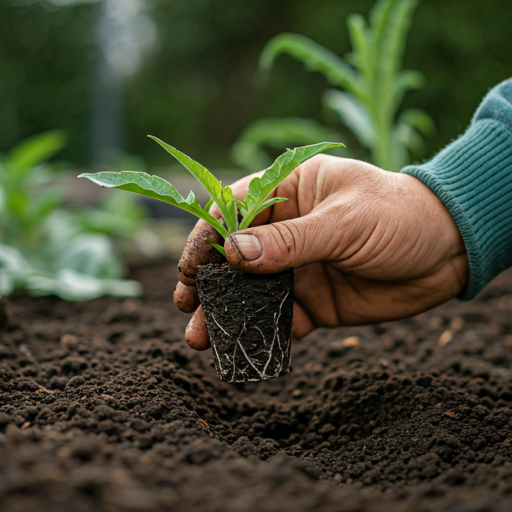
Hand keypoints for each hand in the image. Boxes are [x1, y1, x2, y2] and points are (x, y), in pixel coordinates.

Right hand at [174, 155, 468, 349]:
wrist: (447, 252)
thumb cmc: (398, 215)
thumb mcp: (344, 221)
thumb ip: (290, 241)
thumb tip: (233, 254)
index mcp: (289, 192)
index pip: (233, 210)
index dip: (206, 237)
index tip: (188, 268)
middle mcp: (287, 230)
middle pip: (235, 256)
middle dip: (208, 282)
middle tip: (185, 308)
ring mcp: (299, 267)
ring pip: (252, 292)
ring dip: (227, 313)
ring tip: (201, 338)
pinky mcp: (314, 301)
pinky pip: (281, 318)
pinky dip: (264, 333)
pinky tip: (247, 348)